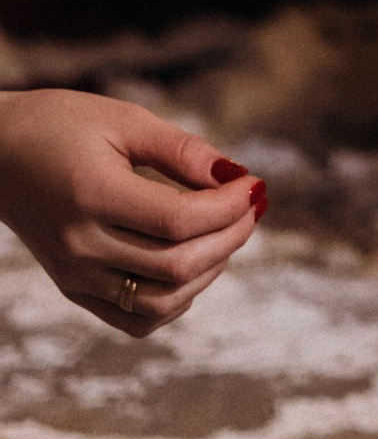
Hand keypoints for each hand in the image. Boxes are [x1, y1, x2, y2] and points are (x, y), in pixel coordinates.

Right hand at [0, 94, 263, 336]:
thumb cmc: (60, 125)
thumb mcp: (122, 120)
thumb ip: (181, 149)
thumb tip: (236, 175)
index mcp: (90, 197)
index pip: (179, 221)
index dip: (229, 206)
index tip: (255, 184)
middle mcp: (79, 246)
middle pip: (177, 265)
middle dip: (231, 236)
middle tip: (251, 205)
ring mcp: (74, 275)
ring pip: (161, 302)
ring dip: (210, 271)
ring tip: (226, 231)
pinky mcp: (73, 289)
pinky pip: (135, 318)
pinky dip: (176, 300)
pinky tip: (193, 262)